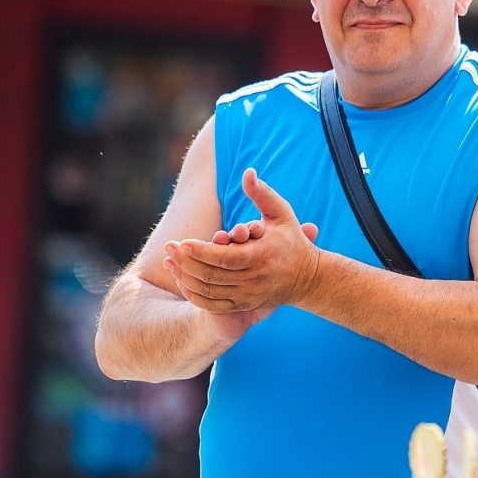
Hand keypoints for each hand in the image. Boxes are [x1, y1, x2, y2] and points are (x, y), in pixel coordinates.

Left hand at [163, 169, 322, 320]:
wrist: (308, 278)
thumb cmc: (292, 240)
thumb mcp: (281, 214)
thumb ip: (262, 194)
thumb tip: (247, 172)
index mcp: (261, 256)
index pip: (224, 257)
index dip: (200, 251)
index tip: (182, 242)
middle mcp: (254, 279)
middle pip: (212, 275)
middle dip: (186, 262)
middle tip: (168, 248)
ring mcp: (249, 295)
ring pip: (209, 292)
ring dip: (185, 278)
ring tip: (169, 263)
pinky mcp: (245, 305)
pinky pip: (214, 306)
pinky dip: (195, 296)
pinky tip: (182, 282)